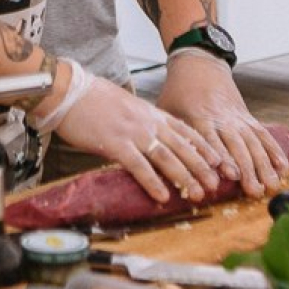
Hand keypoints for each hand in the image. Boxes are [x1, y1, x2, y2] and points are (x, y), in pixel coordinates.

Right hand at [45, 63, 224, 204]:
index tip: (218, 161)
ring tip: (197, 193)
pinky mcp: (116, 144)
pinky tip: (163, 196)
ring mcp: (133, 133)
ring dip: (184, 176)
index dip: (203, 147)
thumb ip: (142, 122)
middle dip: (201, 166)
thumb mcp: (126, 107)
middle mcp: (147, 122)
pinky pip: (139, 166)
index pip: (185, 131)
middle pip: (182, 146)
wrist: (70, 92)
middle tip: (216, 185)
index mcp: (151, 113)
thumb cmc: (93, 100)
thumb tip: (150, 139)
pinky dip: (153, 182)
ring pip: (167, 157)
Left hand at [155, 51, 288, 197]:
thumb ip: (169, 134)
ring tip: (272, 185)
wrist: (199, 64)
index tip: (231, 176)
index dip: (223, 159)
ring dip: (264, 165)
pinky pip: (263, 135)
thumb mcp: (167, 108)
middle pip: (238, 146)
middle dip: (248, 169)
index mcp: (200, 117)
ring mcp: (237, 118)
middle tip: (255, 191)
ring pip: (254, 142)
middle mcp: (222, 118)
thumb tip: (162, 163)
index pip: (212, 141)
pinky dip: (274, 150)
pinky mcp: (247, 117)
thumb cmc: (179, 90)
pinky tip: (282, 166)